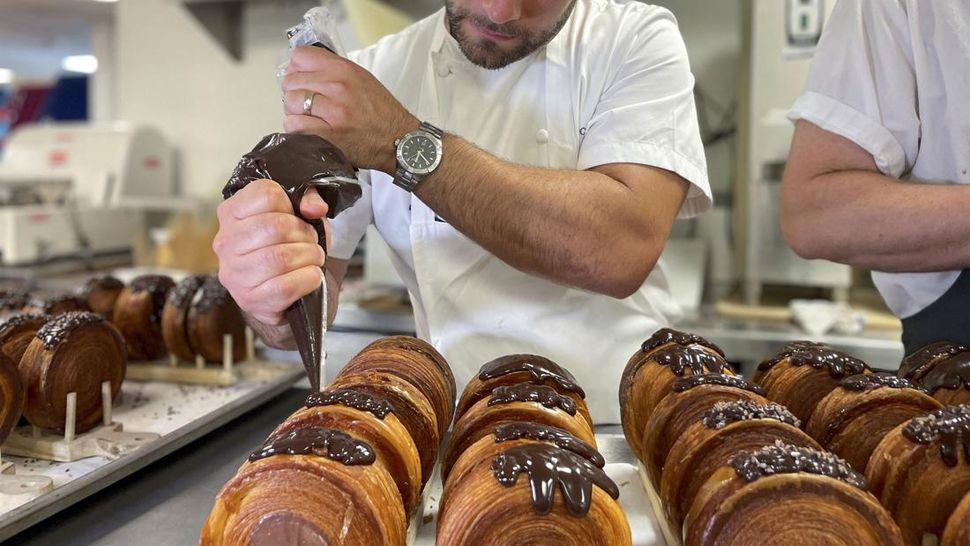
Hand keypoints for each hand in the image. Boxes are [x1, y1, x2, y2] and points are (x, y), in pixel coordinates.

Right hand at [213, 179, 329, 326]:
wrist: (290, 297)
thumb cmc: (291, 249)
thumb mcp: (301, 217)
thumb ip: (309, 200)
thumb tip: (314, 208)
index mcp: (232, 212)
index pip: (266, 194)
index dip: (291, 204)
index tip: (296, 216)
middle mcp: (226, 241)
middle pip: (276, 226)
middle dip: (305, 234)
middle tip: (311, 242)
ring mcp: (234, 273)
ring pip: (281, 257)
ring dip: (309, 256)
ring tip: (314, 258)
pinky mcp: (249, 299)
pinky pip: (285, 286)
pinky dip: (308, 279)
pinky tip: (312, 276)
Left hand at [281, 46, 418, 173]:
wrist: (399, 140)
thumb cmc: (382, 113)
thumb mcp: (362, 79)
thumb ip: (334, 70)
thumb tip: (305, 69)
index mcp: (344, 70)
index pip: (300, 57)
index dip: (297, 69)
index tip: (302, 79)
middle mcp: (337, 87)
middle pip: (291, 81)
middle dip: (295, 92)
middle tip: (307, 103)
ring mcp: (332, 111)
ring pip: (290, 102)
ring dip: (294, 112)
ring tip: (308, 118)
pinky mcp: (328, 134)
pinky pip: (294, 125)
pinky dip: (297, 129)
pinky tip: (309, 130)